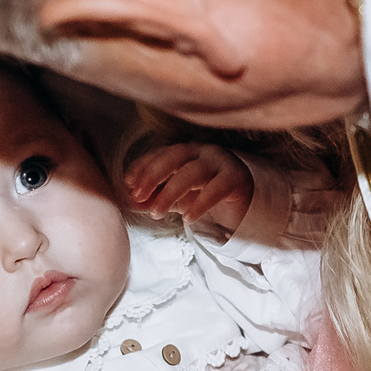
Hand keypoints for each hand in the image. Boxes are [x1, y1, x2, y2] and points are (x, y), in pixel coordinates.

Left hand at [124, 143, 253, 232]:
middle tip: (138, 196)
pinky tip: (188, 219)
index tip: (128, 183)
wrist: (242, 205)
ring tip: (157, 213)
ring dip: (171, 192)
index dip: (143, 166)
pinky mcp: (236, 179)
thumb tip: (127, 203)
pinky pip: (217, 189)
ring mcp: (221, 163)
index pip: (160, 153)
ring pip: (193, 172)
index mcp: (185, 151)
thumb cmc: (204, 196)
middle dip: (153, 174)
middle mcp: (202, 152)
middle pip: (175, 156)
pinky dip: (200, 204)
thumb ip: (152, 199)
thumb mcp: (174, 199)